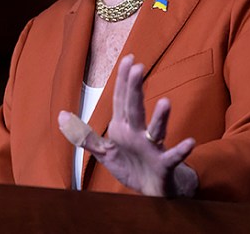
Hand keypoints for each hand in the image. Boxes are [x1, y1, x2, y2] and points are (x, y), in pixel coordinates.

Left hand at [58, 54, 197, 196]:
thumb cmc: (131, 166)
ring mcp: (152, 148)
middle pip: (135, 109)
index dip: (122, 81)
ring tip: (165, 102)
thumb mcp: (105, 152)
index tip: (127, 59)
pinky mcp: (164, 164)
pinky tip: (189, 142)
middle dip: (134, 90)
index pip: (121, 100)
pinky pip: (173, 157)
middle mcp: (138, 134)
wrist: (153, 190)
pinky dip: (180, 150)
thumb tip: (60, 116)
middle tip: (137, 67)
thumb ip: (84, 136)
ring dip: (160, 117)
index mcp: (123, 128)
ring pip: (156, 130)